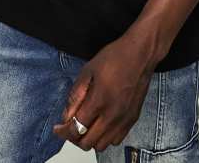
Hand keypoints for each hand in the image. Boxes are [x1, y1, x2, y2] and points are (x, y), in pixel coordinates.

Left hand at [52, 34, 156, 152]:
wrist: (140, 54)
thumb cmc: (115, 57)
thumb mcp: (88, 70)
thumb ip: (76, 95)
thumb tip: (66, 116)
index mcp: (99, 100)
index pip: (76, 128)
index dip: (63, 132)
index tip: (58, 128)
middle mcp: (113, 114)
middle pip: (87, 142)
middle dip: (74, 137)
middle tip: (70, 127)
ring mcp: (124, 118)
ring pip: (102, 145)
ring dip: (91, 139)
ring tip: (86, 126)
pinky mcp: (133, 118)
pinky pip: (116, 140)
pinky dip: (106, 137)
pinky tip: (102, 124)